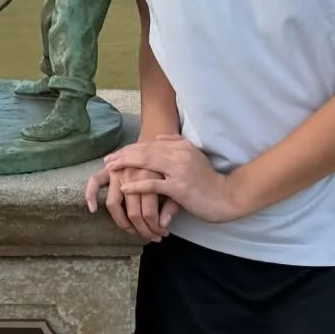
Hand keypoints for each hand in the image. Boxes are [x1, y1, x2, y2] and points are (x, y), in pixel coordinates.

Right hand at [85, 139, 178, 240]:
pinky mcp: (108, 169)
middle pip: (133, 213)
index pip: (149, 213)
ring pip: (114, 204)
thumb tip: (163, 225)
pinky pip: (94, 181)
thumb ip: (172, 204)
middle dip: (143, 230)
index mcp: (151, 178)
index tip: (161, 234)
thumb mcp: (176, 182)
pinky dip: (90, 195)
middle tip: (151, 237)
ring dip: (122, 223)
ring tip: (131, 231)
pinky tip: (92, 209)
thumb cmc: (167, 164)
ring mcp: (118, 172)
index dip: (155, 228)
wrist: (157, 138)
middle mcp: (132, 176)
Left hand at [108, 134, 242, 222]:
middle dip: (123, 155)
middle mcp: (179, 154)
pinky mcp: (179, 187)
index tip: (116, 154)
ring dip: (126, 165)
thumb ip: (176, 144)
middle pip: (144, 151)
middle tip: (107, 160)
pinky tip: (124, 186)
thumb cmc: (208, 179)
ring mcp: (178, 170)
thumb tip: (158, 137)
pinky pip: (154, 185)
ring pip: (146, 163)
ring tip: (111, 168)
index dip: (130, 148)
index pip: (150, 144)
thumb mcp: (193, 155)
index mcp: (181, 146)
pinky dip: (137, 185)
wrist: (226, 196)